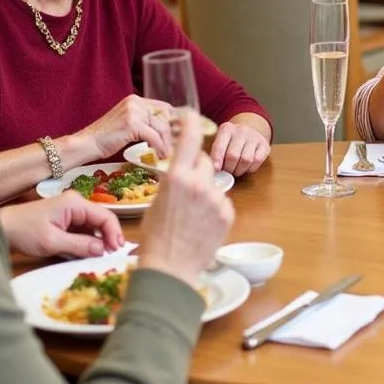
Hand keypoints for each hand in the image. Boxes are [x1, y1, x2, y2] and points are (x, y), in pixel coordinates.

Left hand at [0, 193, 125, 259]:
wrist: (2, 228)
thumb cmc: (24, 231)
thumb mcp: (52, 242)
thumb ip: (79, 245)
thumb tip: (102, 251)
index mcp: (75, 203)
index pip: (106, 215)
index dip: (115, 233)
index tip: (118, 251)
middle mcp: (76, 204)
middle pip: (102, 220)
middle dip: (108, 238)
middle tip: (111, 257)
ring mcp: (71, 212)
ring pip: (94, 227)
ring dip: (98, 242)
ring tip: (100, 258)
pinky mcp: (66, 220)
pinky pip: (84, 231)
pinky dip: (87, 242)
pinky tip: (87, 254)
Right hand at [73, 95, 172, 160]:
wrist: (86, 144)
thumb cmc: (106, 138)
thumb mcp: (128, 125)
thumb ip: (144, 123)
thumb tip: (166, 133)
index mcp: (135, 100)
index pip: (164, 108)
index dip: (173, 122)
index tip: (178, 136)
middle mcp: (136, 102)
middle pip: (165, 117)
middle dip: (173, 133)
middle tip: (177, 147)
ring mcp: (133, 111)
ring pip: (161, 127)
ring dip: (167, 143)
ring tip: (167, 154)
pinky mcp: (132, 123)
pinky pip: (154, 136)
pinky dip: (159, 147)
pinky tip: (160, 155)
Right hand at [137, 112, 233, 287]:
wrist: (170, 269)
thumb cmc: (155, 237)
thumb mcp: (157, 201)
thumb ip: (174, 180)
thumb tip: (185, 170)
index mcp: (177, 178)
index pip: (189, 139)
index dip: (192, 123)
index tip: (192, 115)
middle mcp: (199, 184)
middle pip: (203, 161)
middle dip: (196, 169)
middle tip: (185, 190)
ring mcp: (216, 199)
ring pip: (213, 183)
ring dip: (205, 191)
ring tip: (191, 215)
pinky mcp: (228, 213)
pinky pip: (221, 201)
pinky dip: (214, 208)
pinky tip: (201, 224)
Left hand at [210, 121, 269, 175]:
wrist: (251, 131)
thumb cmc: (231, 141)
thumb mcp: (221, 141)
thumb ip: (216, 153)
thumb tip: (214, 170)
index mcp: (227, 129)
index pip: (219, 147)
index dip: (217, 161)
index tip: (216, 169)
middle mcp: (241, 130)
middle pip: (233, 156)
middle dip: (229, 168)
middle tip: (227, 171)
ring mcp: (254, 137)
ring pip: (246, 160)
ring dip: (239, 170)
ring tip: (236, 170)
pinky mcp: (264, 145)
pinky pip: (257, 161)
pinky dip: (250, 168)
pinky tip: (246, 167)